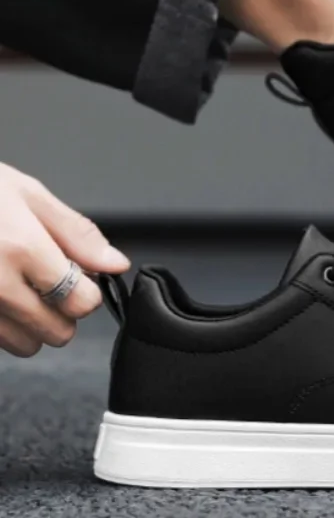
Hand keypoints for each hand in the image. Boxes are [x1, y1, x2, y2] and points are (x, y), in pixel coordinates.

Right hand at [0, 162, 128, 356]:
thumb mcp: (28, 195)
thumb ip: (76, 233)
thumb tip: (115, 263)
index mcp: (21, 248)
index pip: (80, 301)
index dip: (87, 292)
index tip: (82, 280)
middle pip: (56, 332)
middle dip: (62, 311)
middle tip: (48, 283)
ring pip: (23, 345)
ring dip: (30, 324)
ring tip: (16, 286)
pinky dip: (0, 325)